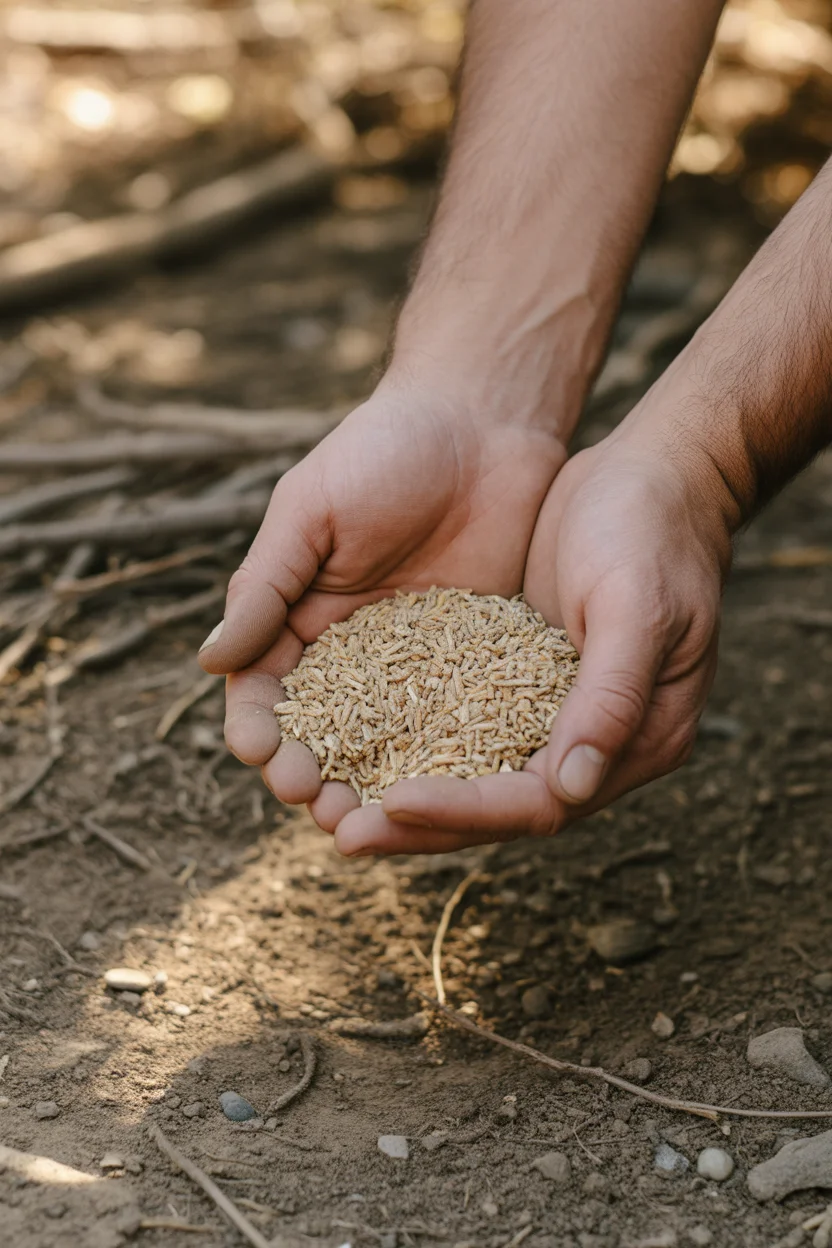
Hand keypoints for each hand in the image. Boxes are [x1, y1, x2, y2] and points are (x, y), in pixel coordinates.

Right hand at [198, 373, 565, 830]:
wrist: (484, 421)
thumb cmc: (384, 451)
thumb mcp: (312, 512)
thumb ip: (265, 586)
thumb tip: (211, 663)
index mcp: (297, 613)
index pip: (264, 687)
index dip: (257, 725)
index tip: (260, 754)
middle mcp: (351, 648)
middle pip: (321, 730)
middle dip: (309, 770)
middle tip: (314, 803)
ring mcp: (415, 661)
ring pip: (384, 741)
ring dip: (369, 783)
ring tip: (367, 820)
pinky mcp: (476, 659)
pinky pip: (455, 721)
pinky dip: (443, 759)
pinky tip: (445, 791)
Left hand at [333, 408, 734, 853]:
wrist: (651, 474)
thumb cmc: (652, 531)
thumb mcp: (637, 608)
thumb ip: (610, 697)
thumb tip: (570, 788)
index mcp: (640, 739)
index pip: (540, 802)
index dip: (465, 810)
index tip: (391, 803)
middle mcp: (596, 742)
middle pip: (499, 805)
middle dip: (421, 824)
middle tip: (342, 834)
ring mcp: (558, 715)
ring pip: (475, 773)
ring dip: (408, 791)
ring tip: (331, 804)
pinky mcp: (523, 680)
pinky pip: (464, 726)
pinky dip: (415, 740)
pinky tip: (356, 740)